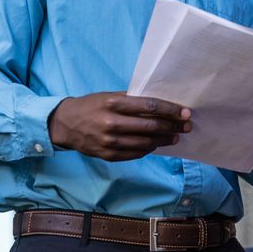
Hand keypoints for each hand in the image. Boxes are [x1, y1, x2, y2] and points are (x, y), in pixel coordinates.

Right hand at [48, 92, 190, 161]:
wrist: (65, 124)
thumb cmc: (92, 106)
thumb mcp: (110, 96)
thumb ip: (132, 100)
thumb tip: (160, 104)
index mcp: (114, 103)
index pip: (150, 106)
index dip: (171, 110)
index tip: (185, 112)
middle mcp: (112, 123)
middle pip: (151, 126)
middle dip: (173, 126)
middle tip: (187, 126)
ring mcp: (109, 141)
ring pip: (145, 143)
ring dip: (164, 140)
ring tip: (175, 136)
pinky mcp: (108, 155)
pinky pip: (135, 154)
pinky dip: (149, 149)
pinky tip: (156, 144)